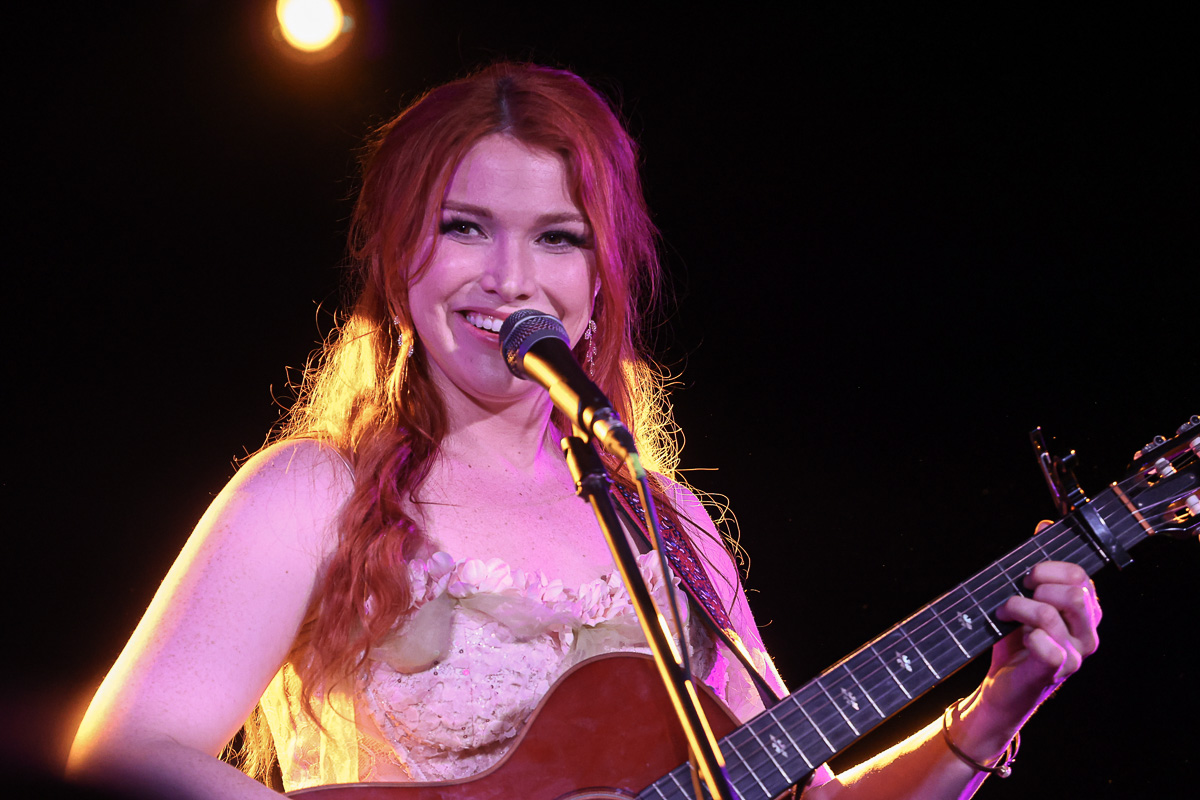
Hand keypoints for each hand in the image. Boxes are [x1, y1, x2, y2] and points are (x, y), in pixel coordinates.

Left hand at [980, 526, 1101, 723]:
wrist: (1003, 686)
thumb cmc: (1015, 641)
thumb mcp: (1026, 599)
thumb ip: (1039, 566)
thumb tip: (1046, 526)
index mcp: (1086, 611)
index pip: (1080, 575)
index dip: (1048, 568)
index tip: (1026, 575)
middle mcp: (1088, 631)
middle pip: (1073, 592)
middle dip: (1037, 586)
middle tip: (1017, 593)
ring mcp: (1077, 653)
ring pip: (1051, 614)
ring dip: (1019, 607)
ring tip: (1005, 614)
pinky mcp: (1058, 670)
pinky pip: (1044, 643)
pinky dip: (1024, 635)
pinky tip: (1017, 637)